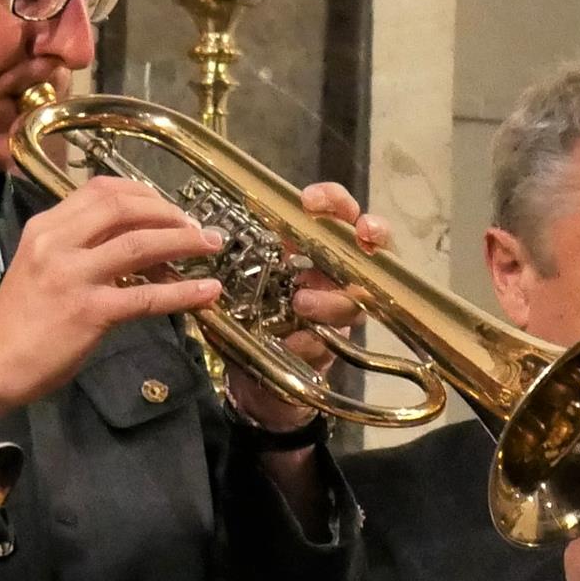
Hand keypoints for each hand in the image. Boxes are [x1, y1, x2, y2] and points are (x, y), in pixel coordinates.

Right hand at [0, 177, 223, 428]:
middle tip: (197, 228)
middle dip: (169, 213)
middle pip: (124, 207)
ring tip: (212, 247)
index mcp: (45, 227)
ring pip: (140, 244)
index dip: (144, 194)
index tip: (169, 208)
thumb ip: (78, 246)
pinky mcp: (89, 312)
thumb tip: (137, 240)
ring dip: (184, 242)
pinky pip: (146, 296)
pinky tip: (208, 292)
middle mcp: (57, 243)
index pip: (101, 191)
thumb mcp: (40, 265)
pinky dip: (183, 292)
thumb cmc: (19, 319)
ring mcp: (73, 276)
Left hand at [224, 180, 390, 436]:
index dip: (332, 201)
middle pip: (373, 246)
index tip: (310, 201)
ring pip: (355, 299)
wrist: (256, 380)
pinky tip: (292, 342)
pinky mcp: (332, 351)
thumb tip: (205, 232)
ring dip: (331, 298)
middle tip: (363, 232)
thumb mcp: (240, 282)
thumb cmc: (252, 318)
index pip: (336, 214)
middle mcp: (336, 278)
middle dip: (374, 232)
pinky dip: (310, 342)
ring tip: (301, 301)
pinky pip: (331, 343)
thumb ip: (233, 258)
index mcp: (314, 252)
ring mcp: (340, 315)